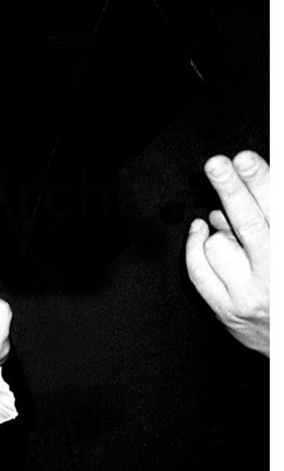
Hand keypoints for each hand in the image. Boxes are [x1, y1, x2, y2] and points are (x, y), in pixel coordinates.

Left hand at [185, 151, 268, 355]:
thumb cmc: (283, 285)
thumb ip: (268, 223)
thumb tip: (232, 203)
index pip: (276, 210)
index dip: (260, 182)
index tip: (244, 160)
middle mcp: (273, 273)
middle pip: (248, 223)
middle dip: (232, 189)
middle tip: (218, 164)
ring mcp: (249, 294)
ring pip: (218, 246)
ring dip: (219, 234)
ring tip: (231, 238)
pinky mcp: (227, 311)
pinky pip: (198, 271)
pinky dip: (195, 248)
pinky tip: (199, 234)